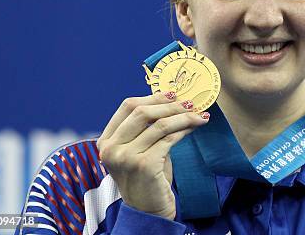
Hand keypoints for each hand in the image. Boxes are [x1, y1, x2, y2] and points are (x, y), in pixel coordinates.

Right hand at [96, 92, 208, 219]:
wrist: (148, 210)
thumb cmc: (147, 178)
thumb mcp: (139, 149)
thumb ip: (146, 128)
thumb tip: (171, 99)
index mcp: (106, 141)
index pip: (127, 107)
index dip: (152, 97)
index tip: (172, 94)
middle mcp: (111, 149)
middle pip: (142, 112)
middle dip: (170, 105)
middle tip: (190, 102)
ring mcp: (126, 157)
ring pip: (159, 125)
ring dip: (183, 116)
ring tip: (198, 114)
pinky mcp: (144, 165)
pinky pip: (169, 139)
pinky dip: (185, 129)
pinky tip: (195, 126)